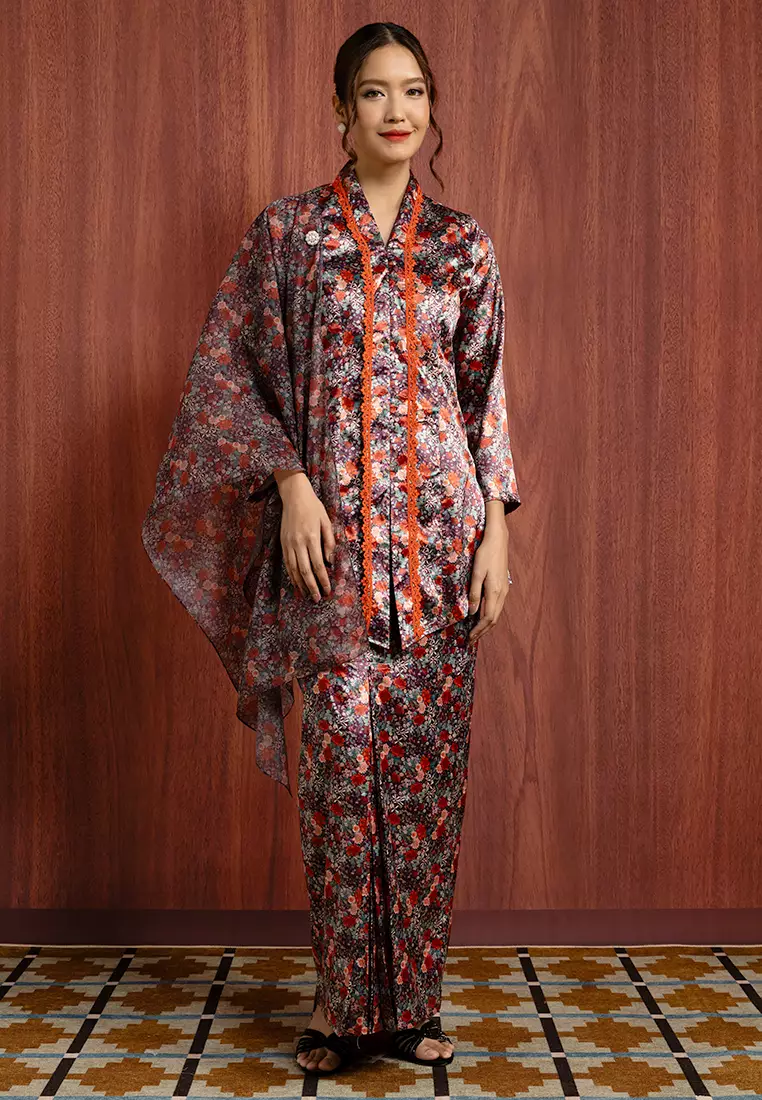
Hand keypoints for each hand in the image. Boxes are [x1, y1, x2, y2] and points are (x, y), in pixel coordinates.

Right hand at [275, 470, 333, 601]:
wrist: (294, 496)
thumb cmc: (313, 507)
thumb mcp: (326, 521)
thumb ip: (329, 542)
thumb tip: (330, 561)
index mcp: (312, 537)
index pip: (318, 565)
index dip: (323, 580)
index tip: (328, 590)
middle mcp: (298, 543)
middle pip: (305, 571)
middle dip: (311, 587)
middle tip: (317, 599)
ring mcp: (289, 544)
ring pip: (293, 569)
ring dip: (300, 584)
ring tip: (306, 595)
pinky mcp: (282, 543)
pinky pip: (287, 563)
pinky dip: (291, 575)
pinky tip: (296, 583)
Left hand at [468, 501, 510, 644]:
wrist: (498, 540)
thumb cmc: (485, 555)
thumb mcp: (476, 573)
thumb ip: (474, 593)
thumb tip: (471, 613)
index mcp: (495, 592)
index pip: (488, 618)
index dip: (479, 630)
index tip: (470, 638)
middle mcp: (502, 594)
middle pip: (494, 619)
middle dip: (482, 631)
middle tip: (471, 640)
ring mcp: (504, 590)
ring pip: (496, 613)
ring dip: (486, 624)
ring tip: (476, 631)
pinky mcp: (503, 585)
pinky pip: (497, 606)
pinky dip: (489, 615)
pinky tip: (482, 615)